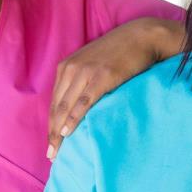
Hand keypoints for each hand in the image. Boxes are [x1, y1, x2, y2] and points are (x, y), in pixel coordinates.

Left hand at [47, 18, 184, 159]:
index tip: (51, 143)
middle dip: (52, 133)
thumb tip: (75, 105)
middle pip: (57, 107)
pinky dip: (74, 118)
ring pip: (66, 107)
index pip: (54, 102)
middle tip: (51, 155)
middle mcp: (71, 69)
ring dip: (60, 131)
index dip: (51, 124)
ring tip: (58, 151)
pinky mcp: (102, 76)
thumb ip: (80, 79)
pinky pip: (84, 101)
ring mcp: (86, 72)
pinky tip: (68, 132)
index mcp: (66, 67)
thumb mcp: (92, 62)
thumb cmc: (119, 52)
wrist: (141, 36)